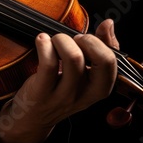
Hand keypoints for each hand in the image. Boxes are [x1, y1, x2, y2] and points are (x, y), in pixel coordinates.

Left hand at [0, 19, 117, 142]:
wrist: (30, 119)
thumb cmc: (58, 89)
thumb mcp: (83, 75)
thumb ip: (99, 48)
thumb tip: (108, 24)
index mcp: (99, 89)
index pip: (112, 62)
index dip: (98, 43)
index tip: (83, 38)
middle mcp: (85, 95)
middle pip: (102, 61)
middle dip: (88, 40)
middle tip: (72, 39)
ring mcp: (64, 96)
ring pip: (74, 58)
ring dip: (62, 40)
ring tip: (53, 40)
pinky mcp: (42, 93)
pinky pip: (48, 64)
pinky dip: (44, 44)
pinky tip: (41, 41)